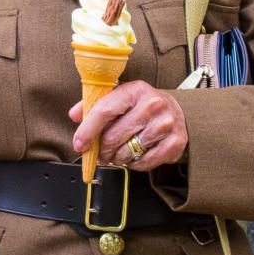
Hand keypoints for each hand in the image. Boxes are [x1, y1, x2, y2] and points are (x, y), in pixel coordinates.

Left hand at [70, 81, 187, 170]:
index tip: (79, 144)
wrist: (178, 112)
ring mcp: (166, 124)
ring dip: (117, 158)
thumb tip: (74, 116)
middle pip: (114, 136)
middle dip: (102, 150)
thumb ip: (94, 105)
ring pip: (128, 152)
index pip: (104, 111)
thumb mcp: (120, 98)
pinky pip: (145, 163)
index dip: (87, 130)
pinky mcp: (175, 142)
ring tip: (118, 154)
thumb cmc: (142, 106)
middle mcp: (152, 105)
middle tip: (101, 154)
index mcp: (135, 90)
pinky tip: (135, 156)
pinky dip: (135, 164)